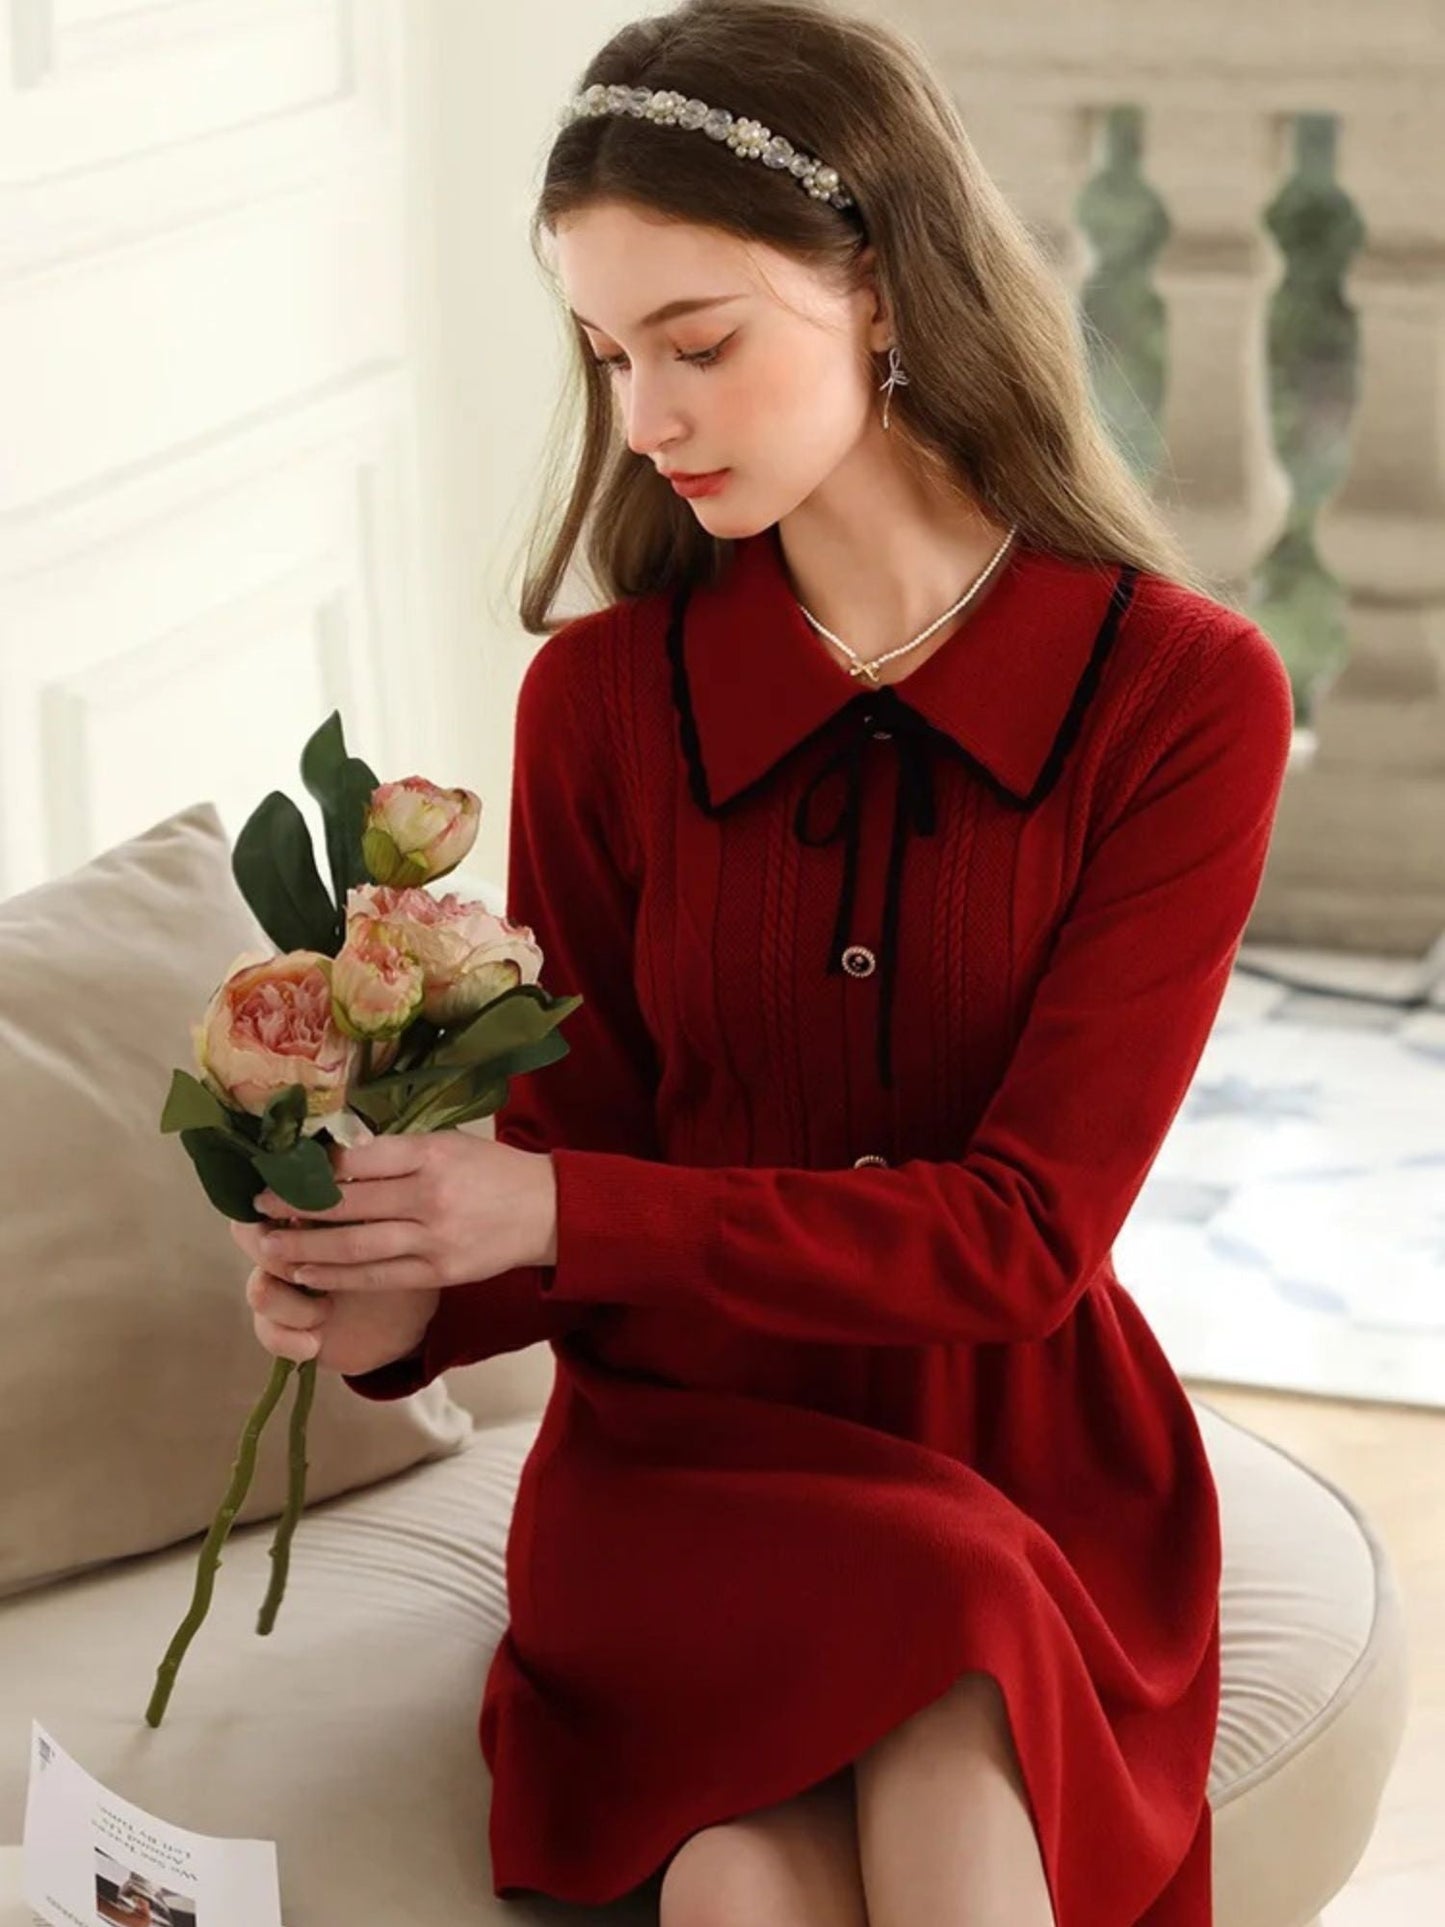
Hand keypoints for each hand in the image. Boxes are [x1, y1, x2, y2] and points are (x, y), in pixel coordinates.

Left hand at [235, 1131, 557, 1294]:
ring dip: (306, 1249)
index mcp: (431, 1155)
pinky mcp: (437, 1273)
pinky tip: (307, 1273)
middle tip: (257, 1207)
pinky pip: (376, 1277)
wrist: (547, 1211)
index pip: (359, 1160)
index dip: (314, 1168)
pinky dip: (337, 1277)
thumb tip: (332, 1154)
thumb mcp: (448, 1142)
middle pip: (348, 1205)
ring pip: (355, 1248)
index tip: (279, 1168)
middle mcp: (430, 1197)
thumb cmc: (491, 1169)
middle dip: (295, 1207)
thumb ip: (395, 1150)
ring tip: (268, 1248)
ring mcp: (433, 1240)